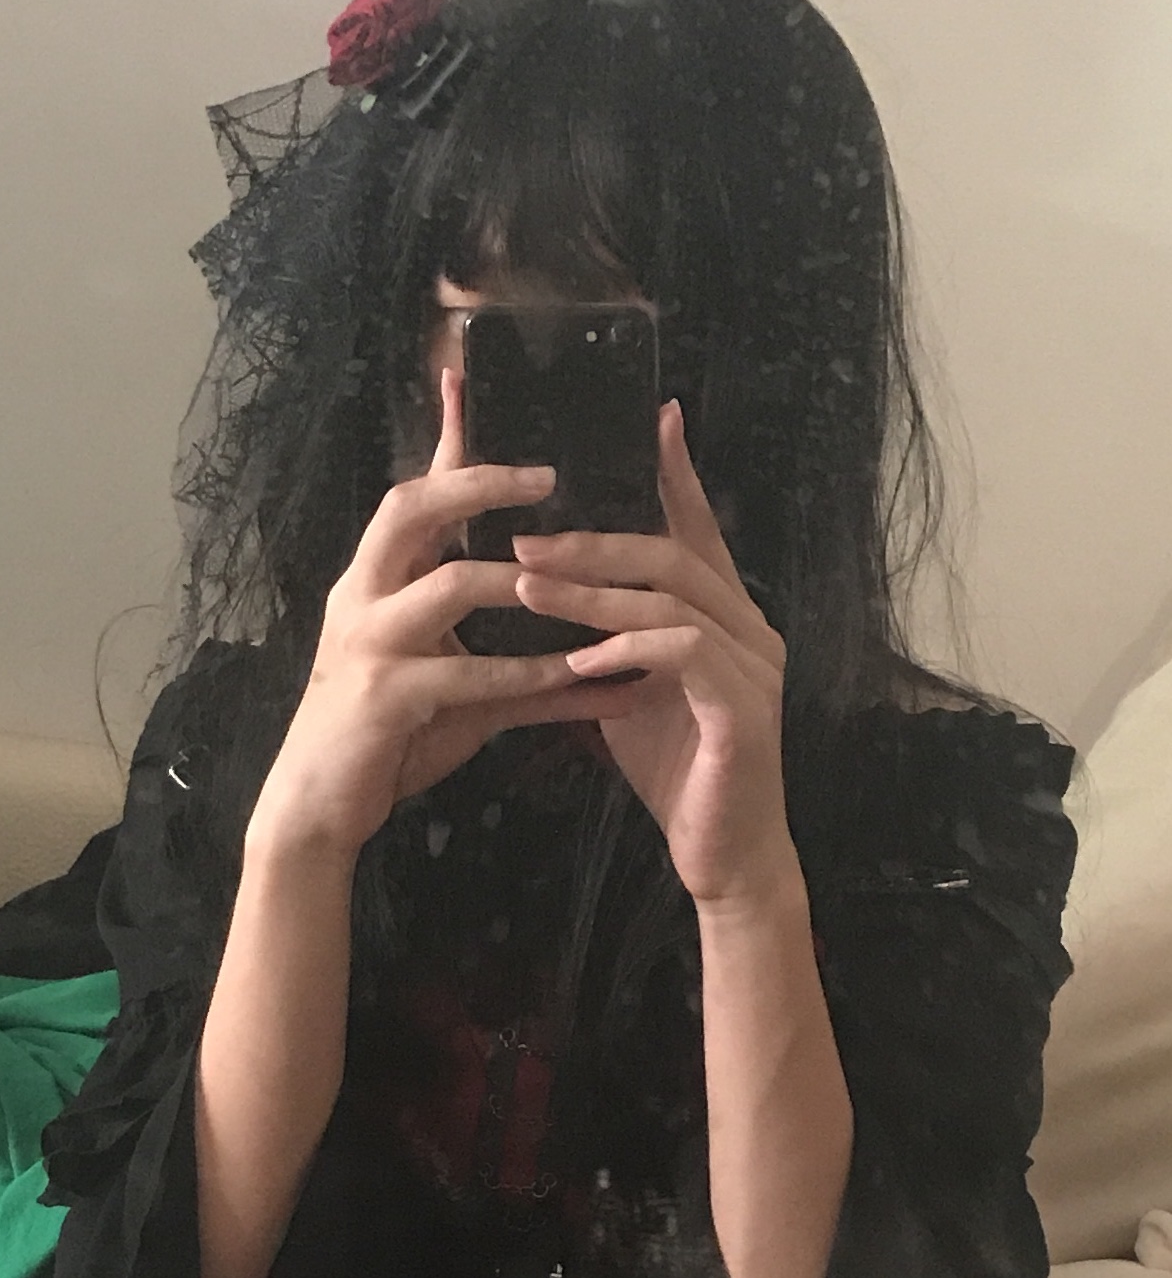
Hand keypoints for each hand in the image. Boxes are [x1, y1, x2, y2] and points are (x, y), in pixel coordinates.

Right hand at [251, 368, 609, 865]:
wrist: (316, 807)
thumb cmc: (385, 740)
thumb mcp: (452, 688)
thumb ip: (519, 665)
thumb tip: (601, 663)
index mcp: (376, 579)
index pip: (416, 494)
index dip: (446, 438)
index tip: (470, 378)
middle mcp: (364, 595)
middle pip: (413, 508)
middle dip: (479, 482)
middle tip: (547, 475)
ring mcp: (369, 643)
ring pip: (449, 584)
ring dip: (522, 578)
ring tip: (582, 576)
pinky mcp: (384, 697)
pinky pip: (466, 675)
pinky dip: (527, 673)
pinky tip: (577, 673)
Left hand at [510, 402, 800, 912]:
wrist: (723, 858)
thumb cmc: (677, 773)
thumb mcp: (630, 691)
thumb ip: (610, 638)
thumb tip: (551, 591)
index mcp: (726, 616)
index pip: (695, 530)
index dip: (673, 474)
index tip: (646, 419)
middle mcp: (750, 628)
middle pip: (672, 554)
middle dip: (594, 539)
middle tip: (522, 535)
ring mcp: (754, 667)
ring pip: (671, 600)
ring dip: (593, 592)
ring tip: (528, 585)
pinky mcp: (744, 711)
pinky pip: (683, 656)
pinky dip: (627, 650)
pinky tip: (579, 659)